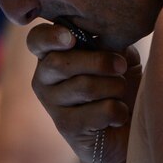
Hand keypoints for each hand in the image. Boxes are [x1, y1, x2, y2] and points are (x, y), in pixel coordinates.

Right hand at [26, 23, 141, 162]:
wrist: (125, 132)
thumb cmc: (119, 86)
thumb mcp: (117, 56)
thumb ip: (109, 41)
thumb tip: (110, 30)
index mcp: (52, 55)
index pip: (37, 40)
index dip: (51, 37)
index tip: (71, 39)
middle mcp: (44, 79)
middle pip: (60, 63)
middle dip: (99, 62)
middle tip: (121, 66)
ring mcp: (52, 105)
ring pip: (85, 86)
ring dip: (115, 87)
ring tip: (121, 93)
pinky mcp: (67, 127)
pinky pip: (101, 110)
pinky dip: (120, 111)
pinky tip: (118, 116)